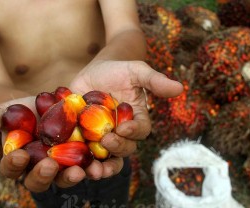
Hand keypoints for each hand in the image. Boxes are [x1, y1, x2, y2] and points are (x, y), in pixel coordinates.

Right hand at [0, 96, 104, 191]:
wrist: (43, 102)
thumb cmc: (18, 110)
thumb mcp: (2, 111)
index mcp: (18, 162)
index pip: (12, 169)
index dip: (14, 165)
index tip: (19, 155)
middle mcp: (41, 169)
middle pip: (41, 180)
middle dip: (45, 175)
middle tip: (51, 165)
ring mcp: (63, 165)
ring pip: (67, 177)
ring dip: (74, 175)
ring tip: (82, 170)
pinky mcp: (84, 157)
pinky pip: (91, 165)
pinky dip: (98, 166)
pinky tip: (103, 162)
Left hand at [70, 60, 182, 177]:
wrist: (95, 72)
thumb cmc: (119, 71)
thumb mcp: (136, 71)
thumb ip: (154, 80)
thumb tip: (180, 88)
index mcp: (136, 120)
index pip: (140, 131)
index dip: (134, 132)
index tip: (124, 128)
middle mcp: (121, 133)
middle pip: (124, 149)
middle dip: (117, 148)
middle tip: (106, 141)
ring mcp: (102, 138)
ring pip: (105, 158)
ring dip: (100, 167)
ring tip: (92, 170)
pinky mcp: (83, 138)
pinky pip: (83, 152)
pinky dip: (78, 159)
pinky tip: (70, 163)